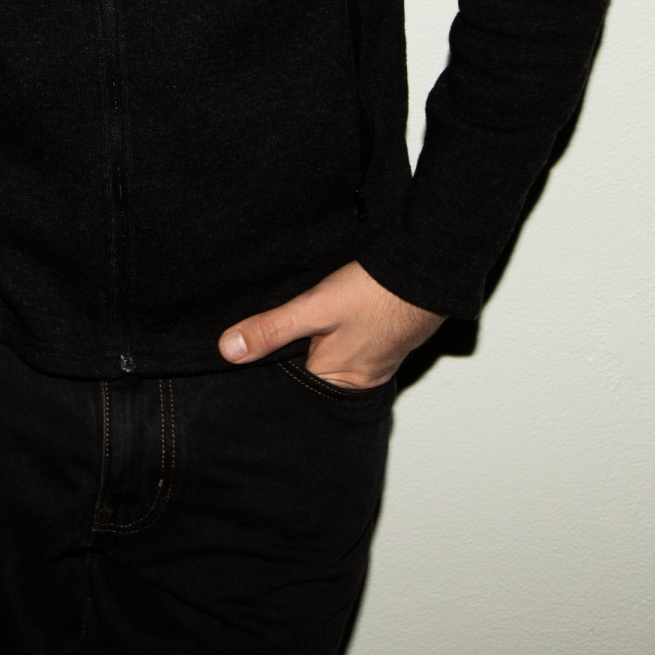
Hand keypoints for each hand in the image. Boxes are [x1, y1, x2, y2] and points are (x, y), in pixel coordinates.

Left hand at [218, 260, 443, 387]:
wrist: (425, 271)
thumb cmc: (375, 294)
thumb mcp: (314, 309)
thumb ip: (272, 330)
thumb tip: (228, 351)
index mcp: (337, 381)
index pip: (290, 383)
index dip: (271, 362)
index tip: (256, 344)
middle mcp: (359, 379)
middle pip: (313, 369)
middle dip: (297, 350)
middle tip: (289, 323)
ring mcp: (376, 362)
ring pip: (333, 354)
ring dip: (320, 337)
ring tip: (312, 316)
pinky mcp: (386, 342)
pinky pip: (354, 342)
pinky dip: (341, 330)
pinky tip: (338, 310)